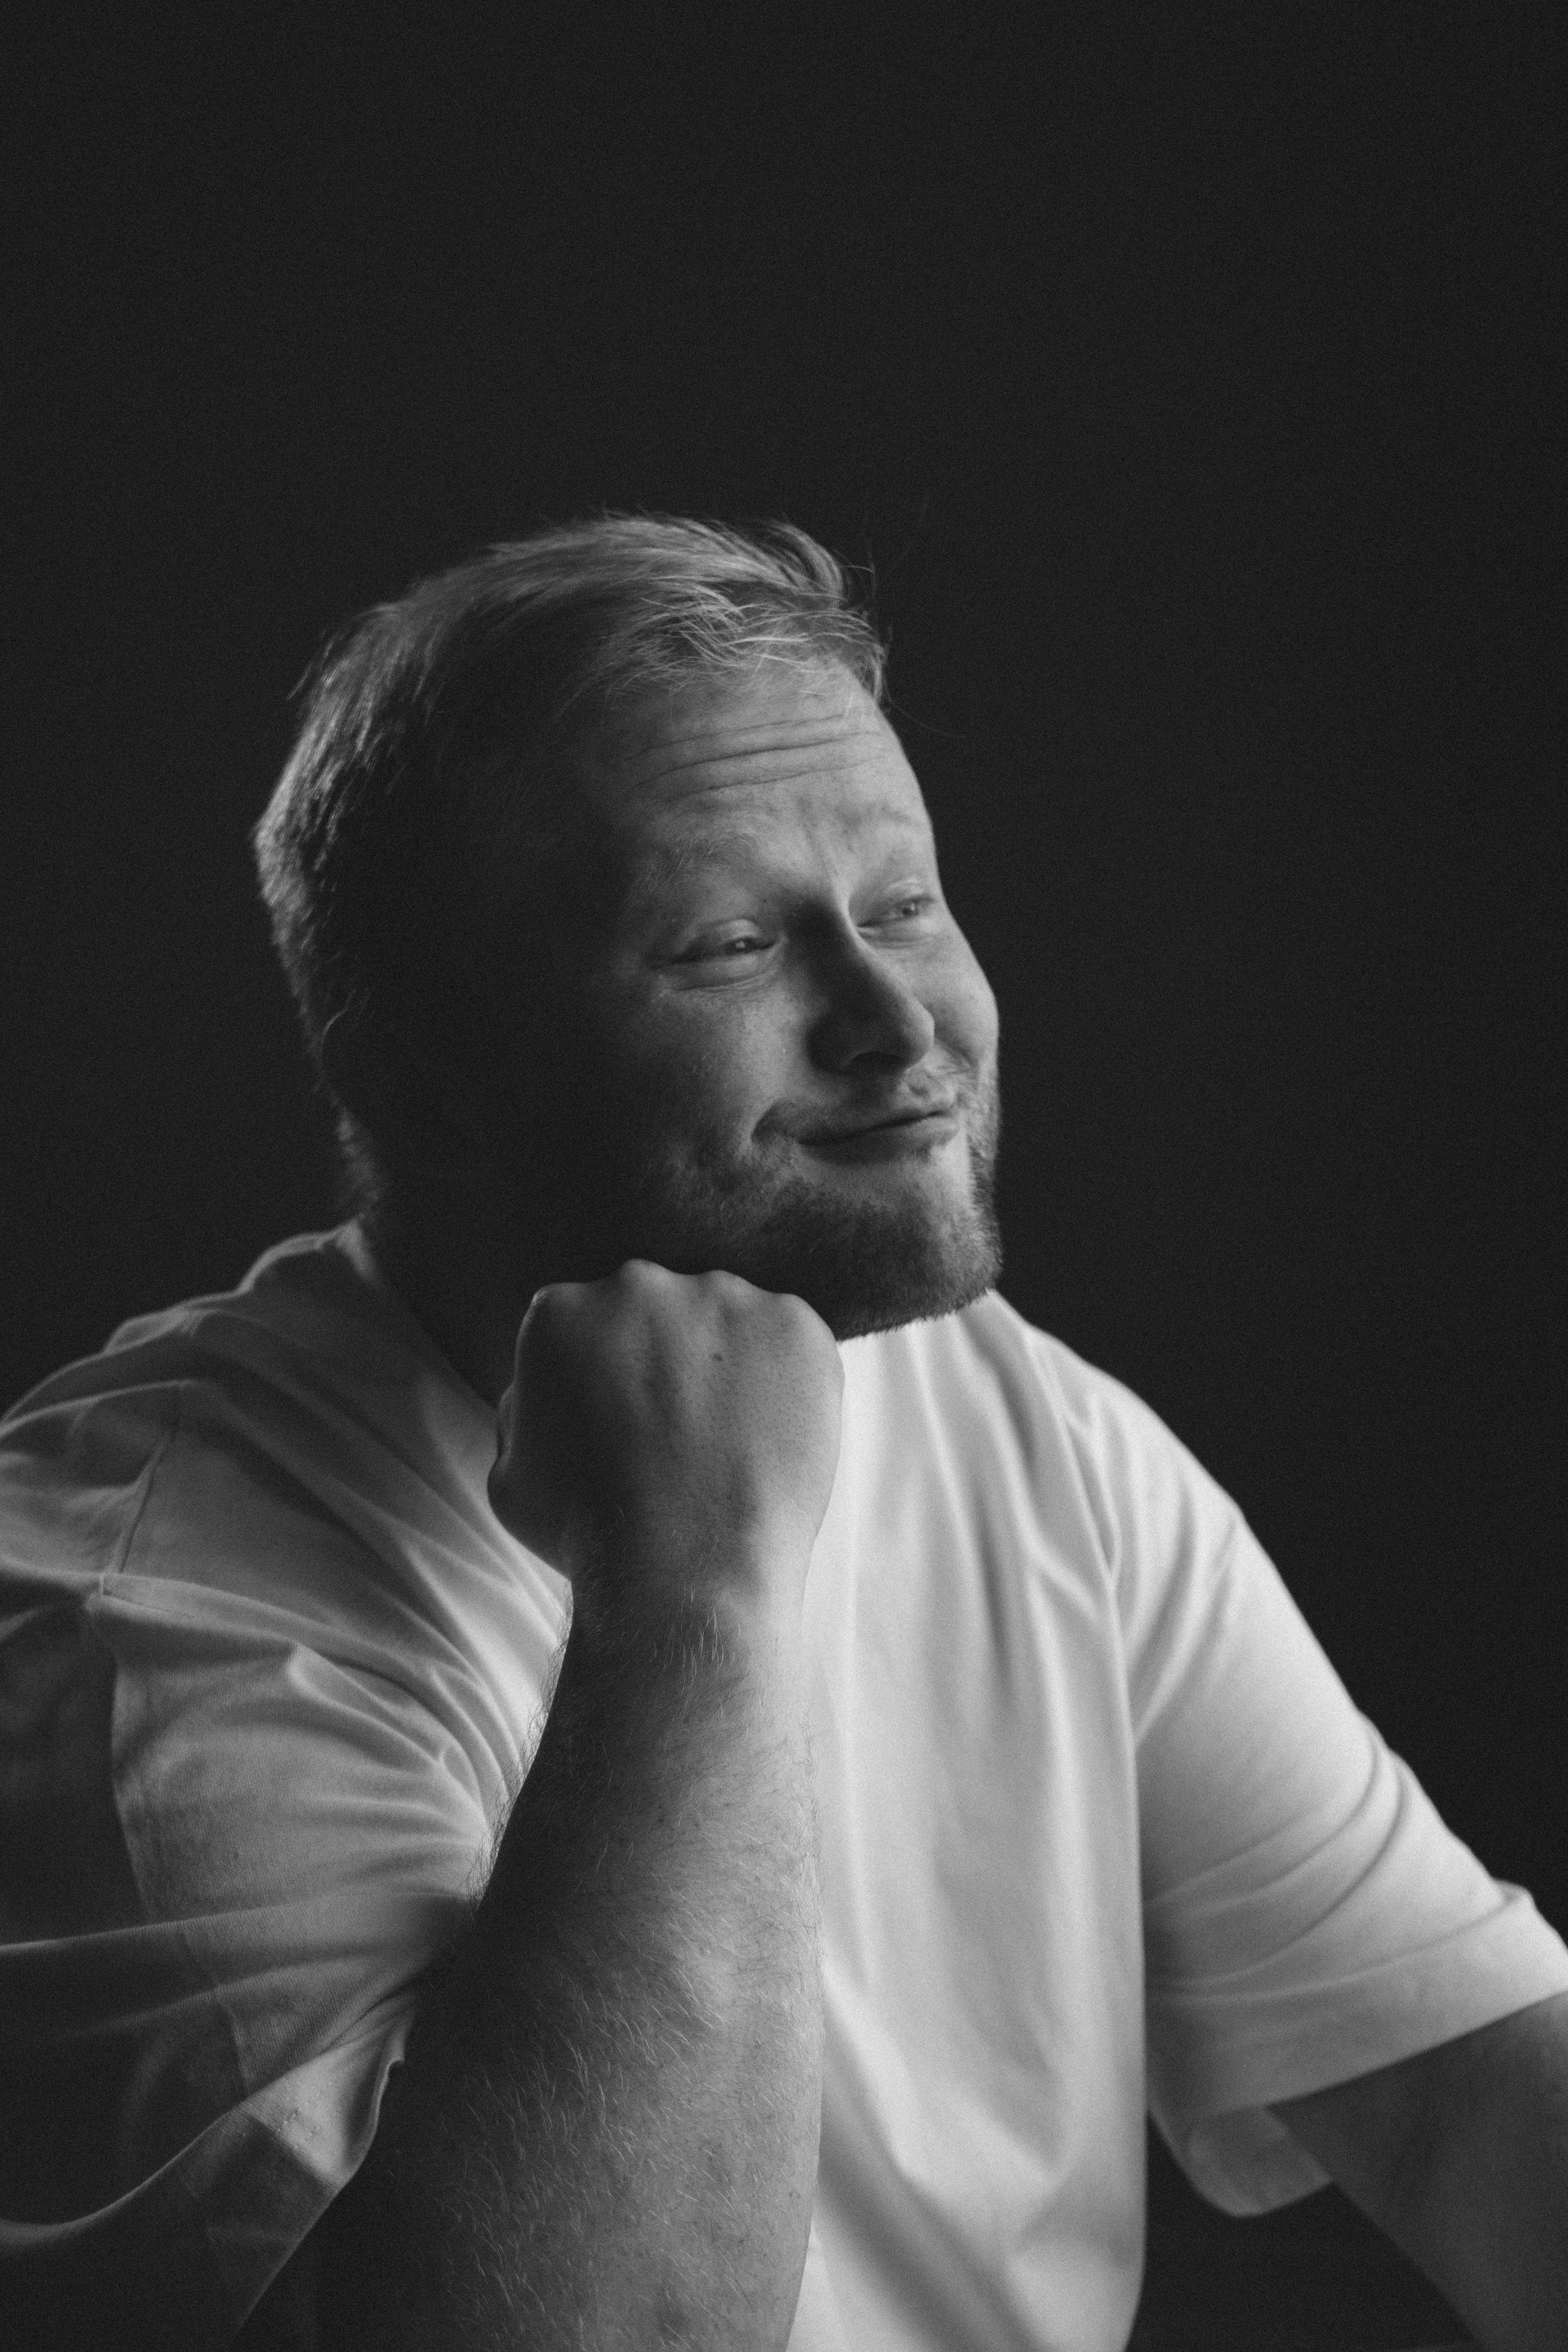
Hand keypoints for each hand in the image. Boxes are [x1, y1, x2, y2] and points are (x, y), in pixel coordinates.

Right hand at [487, 1261, 843, 1619]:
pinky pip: (794, 1341)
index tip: (627, 1421)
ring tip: (728, 1445)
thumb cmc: (587, 1536)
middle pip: (658, 1310)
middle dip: (668, 1360)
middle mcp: (638, 1285)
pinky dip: (790, 1382)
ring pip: (728, 1322)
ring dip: (729, 1368)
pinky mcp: (795, 1325)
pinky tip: (770, 1439)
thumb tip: (541, 1389)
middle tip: (681, 1434)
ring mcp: (724, 1299)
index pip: (588, 1324)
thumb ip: (523, 1412)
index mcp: (561, 1311)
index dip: (610, 1377)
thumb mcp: (509, 1476)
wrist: (680, 1571)